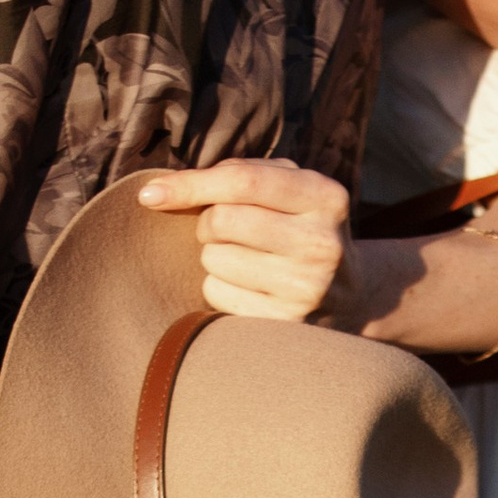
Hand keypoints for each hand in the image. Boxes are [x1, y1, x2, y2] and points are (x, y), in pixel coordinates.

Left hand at [140, 158, 355, 323]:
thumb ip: (241, 175)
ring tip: (246, 260)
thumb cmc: (297, 228)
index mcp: (324, 197)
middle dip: (208, 224)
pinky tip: (248, 287)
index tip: (149, 194)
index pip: (242, 182)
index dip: (189, 185)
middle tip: (227, 231)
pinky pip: (216, 293)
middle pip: (221, 221)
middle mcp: (320, 243)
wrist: (349, 295)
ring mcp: (306, 288)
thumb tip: (162, 191)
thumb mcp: (290, 190)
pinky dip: (219, 287)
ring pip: (213, 259)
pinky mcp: (285, 322)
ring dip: (214, 256)